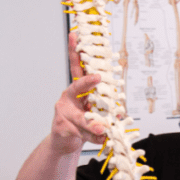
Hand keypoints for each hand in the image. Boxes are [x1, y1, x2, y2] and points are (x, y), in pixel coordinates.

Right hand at [50, 32, 104, 154]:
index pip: (76, 67)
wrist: (65, 142)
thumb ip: (104, 110)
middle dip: (87, 82)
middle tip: (97, 78)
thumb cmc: (81, 124)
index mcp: (77, 90)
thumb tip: (118, 113)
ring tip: (102, 129)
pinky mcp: (61, 127)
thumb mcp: (94, 113)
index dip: (74, 51)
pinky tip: (100, 139)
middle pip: (77, 87)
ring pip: (82, 116)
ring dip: (93, 124)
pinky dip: (93, 137)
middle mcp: (68, 97)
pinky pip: (81, 132)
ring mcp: (62, 112)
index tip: (75, 37)